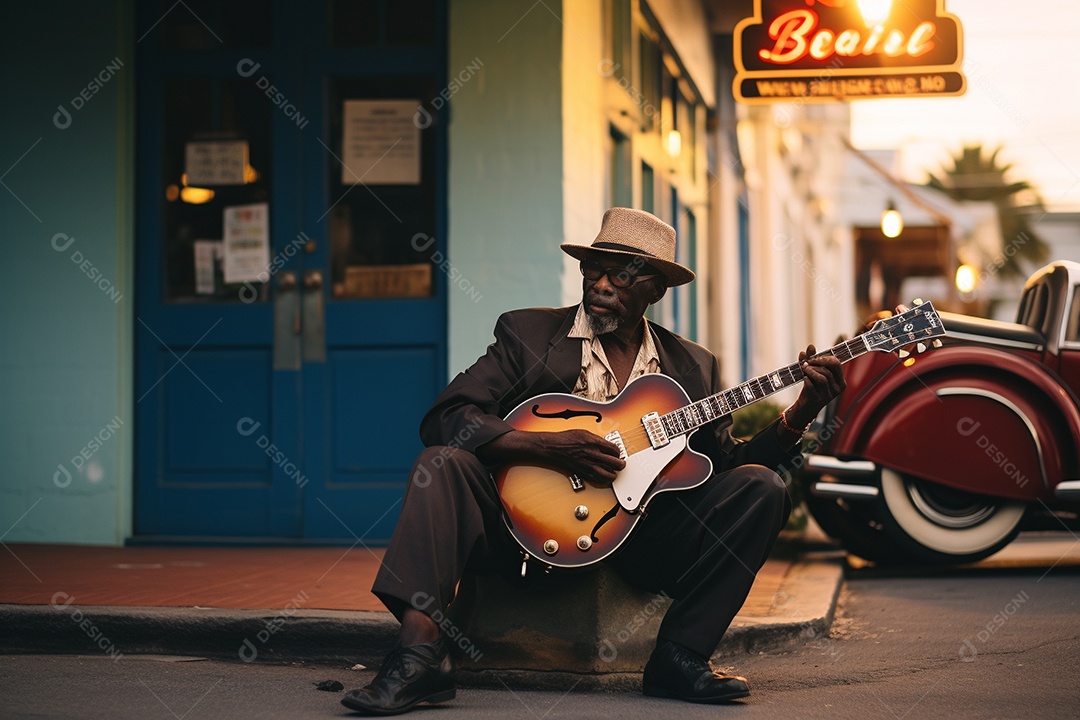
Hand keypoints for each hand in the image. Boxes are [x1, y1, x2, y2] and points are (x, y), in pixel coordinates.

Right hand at [480, 429, 625, 484]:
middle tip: (620, 463)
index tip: (617, 452)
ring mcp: (589, 465)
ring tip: (614, 471)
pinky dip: (603, 479)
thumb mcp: (584, 432)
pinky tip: (603, 475)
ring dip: (614, 473)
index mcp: (594, 442)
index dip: (618, 452)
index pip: (615, 450)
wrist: (553, 448)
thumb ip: (597, 439)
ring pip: (609, 475)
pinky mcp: (584, 473)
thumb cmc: (566, 439)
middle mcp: (593, 455)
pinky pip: (598, 480)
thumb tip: (606, 445)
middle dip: (621, 464)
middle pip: (616, 463)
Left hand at [787, 344, 845, 428]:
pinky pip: (812, 386)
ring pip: (822, 378)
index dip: (824, 358)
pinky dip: (807, 380)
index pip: (836, 364)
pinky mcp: (818, 400)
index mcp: (840, 381)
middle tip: (806, 363)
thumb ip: (812, 359)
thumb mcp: (813, 372)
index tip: (814, 358)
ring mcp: (828, 395)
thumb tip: (810, 346)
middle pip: (828, 371)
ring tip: (803, 369)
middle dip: (815, 364)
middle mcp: (837, 389)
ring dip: (810, 371)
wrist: (805, 407)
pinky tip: (804, 378)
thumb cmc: (812, 387)